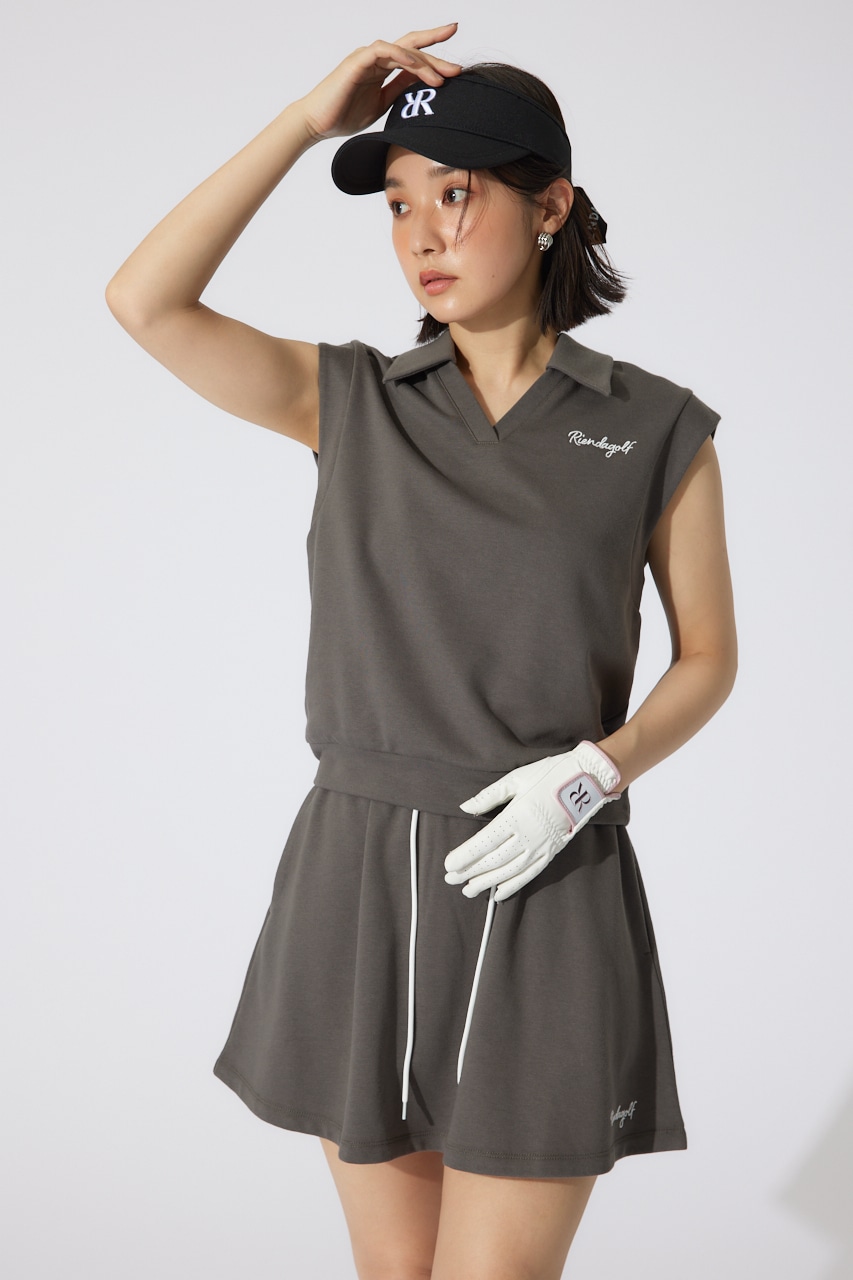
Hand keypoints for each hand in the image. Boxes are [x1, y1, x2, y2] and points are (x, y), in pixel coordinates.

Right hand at [298, 25, 462, 142]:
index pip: (412, 55)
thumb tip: (421, 86)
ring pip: (402, 49)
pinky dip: (401, 56)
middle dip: (437, 51)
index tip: (456, 60)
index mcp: (381, 68)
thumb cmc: (344, 115)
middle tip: (458, 66)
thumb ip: (399, 91)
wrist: (317, 124)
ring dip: (424, 62)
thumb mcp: (381, 105)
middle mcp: (376, 58)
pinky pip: (383, 51)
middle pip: (412, 47)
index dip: (434, 54)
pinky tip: (416, 66)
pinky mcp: (357, 61)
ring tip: (442, 78)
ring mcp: (366, 57)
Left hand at [444, 742, 621, 901]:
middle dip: (470, 872)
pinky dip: (513, 885)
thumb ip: (488, 796)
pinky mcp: (552, 851)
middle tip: (450, 880)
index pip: (484, 843)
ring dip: (487, 883)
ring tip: (468, 890)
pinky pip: (530, 874)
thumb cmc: (548, 774)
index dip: (465, 857)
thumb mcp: (515, 779)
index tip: (448, 866)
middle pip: (493, 861)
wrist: (587, 780)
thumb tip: (465, 807)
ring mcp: (542, 846)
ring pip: (509, 871)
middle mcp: (528, 836)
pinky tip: (499, 894)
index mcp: (516, 816)